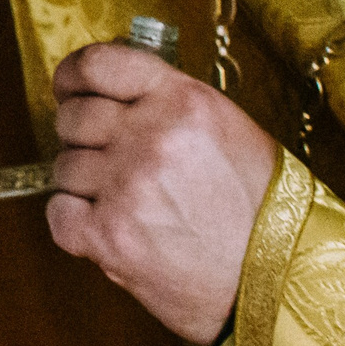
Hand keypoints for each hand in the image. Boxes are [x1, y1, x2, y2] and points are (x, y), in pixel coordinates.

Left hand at [44, 44, 280, 343]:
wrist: (286, 281)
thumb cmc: (265, 209)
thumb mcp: (230, 130)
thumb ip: (170, 104)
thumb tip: (114, 92)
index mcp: (183, 100)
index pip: (99, 64)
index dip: (74, 75)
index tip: (69, 87)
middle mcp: (151, 136)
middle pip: (73, 117)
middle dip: (81, 137)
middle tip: (108, 158)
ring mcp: (127, 186)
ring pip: (64, 167)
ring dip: (84, 185)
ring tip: (128, 203)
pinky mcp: (109, 236)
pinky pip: (58, 213)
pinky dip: (74, 222)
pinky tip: (107, 228)